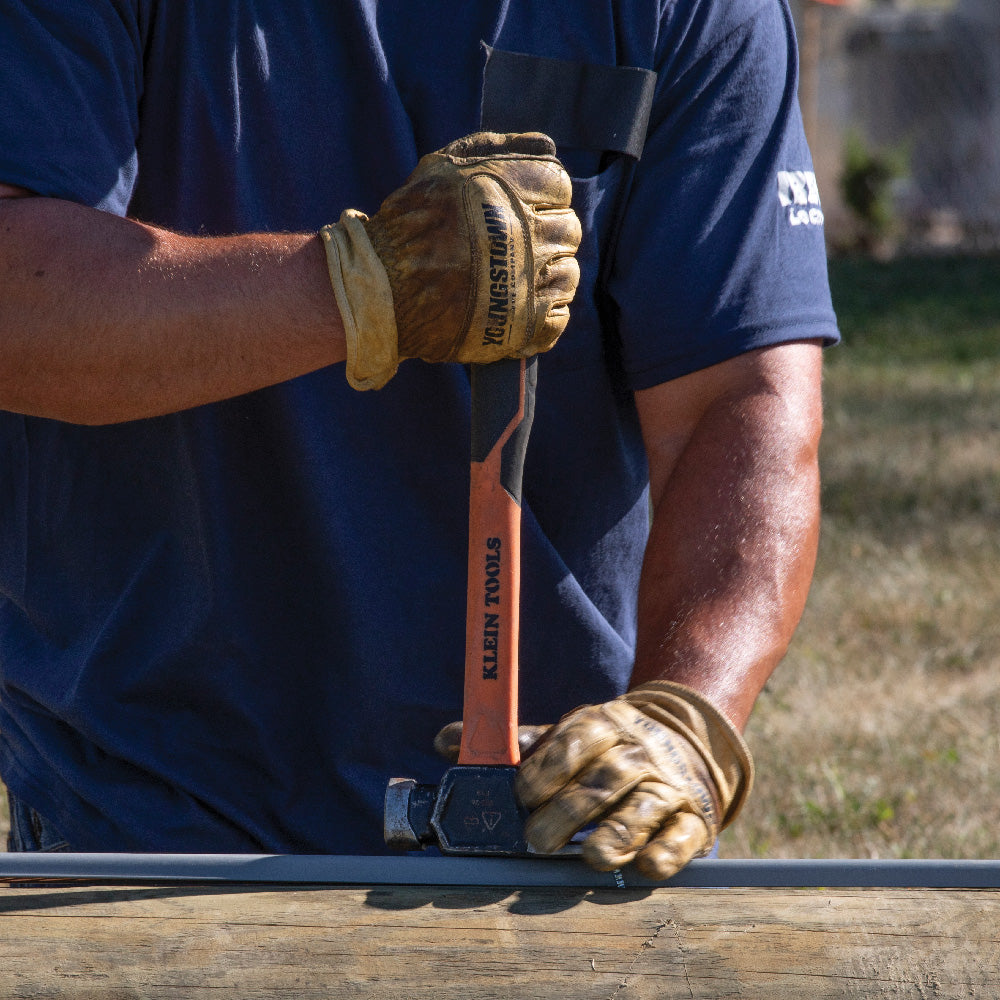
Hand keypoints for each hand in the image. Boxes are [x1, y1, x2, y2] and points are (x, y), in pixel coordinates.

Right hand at [320, 131, 581, 389]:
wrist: (382, 289)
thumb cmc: (411, 224)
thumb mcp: (444, 166)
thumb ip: (498, 149)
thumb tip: (550, 148)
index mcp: (511, 191)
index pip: (559, 186)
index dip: (541, 197)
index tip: (518, 212)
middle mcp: (526, 234)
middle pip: (568, 230)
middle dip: (545, 236)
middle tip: (512, 249)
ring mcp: (528, 282)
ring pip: (568, 273)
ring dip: (548, 274)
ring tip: (514, 279)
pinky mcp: (523, 326)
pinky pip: (558, 317)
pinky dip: (545, 313)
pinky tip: (519, 307)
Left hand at [514, 681, 753, 878]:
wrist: (688, 743)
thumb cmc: (611, 749)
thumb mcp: (576, 734)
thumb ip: (529, 744)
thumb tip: (465, 743)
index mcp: (605, 725)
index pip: (576, 741)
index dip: (547, 769)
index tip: (522, 794)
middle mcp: (639, 753)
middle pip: (604, 779)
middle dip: (568, 811)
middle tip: (537, 839)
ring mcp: (668, 786)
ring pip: (643, 808)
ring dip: (616, 834)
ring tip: (592, 856)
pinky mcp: (694, 819)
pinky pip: (683, 836)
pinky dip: (666, 852)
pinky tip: (646, 864)